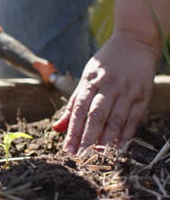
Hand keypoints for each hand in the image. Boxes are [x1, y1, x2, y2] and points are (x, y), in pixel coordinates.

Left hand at [53, 34, 158, 153]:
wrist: (135, 42)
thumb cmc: (105, 64)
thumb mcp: (86, 78)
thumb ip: (73, 104)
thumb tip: (57, 128)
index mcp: (90, 81)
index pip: (79, 110)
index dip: (72, 131)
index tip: (67, 149)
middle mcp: (108, 86)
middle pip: (96, 116)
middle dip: (87, 139)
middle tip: (81, 157)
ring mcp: (127, 90)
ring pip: (116, 119)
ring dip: (106, 140)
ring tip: (98, 157)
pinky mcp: (143, 95)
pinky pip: (134, 118)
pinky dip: (127, 134)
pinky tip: (119, 147)